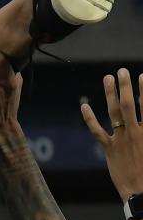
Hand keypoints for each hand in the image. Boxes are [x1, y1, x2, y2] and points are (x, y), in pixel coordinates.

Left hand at [82, 70, 142, 200]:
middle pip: (129, 104)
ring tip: (108, 78)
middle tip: (121, 70)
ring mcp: (122, 140)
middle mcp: (136, 133)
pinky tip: (83, 105)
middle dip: (126, 86)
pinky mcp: (110, 149)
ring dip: (110, 94)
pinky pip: (97, 131)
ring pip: (114, 112)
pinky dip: (89, 118)